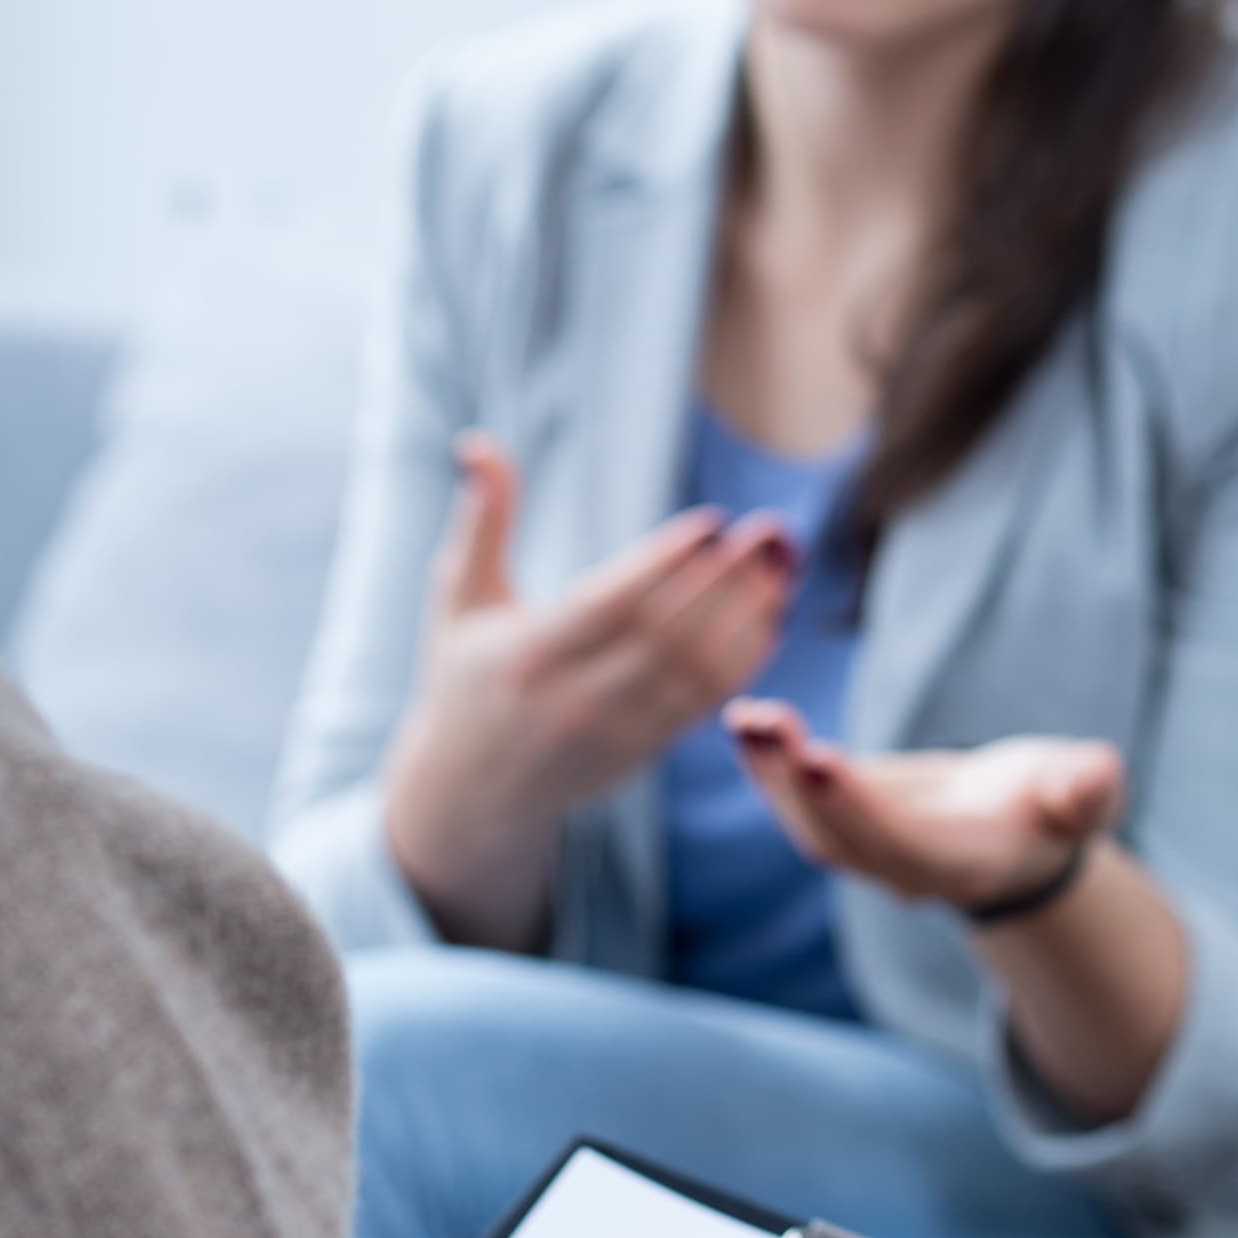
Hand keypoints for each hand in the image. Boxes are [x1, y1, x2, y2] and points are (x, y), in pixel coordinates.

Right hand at [387, 436, 795, 943]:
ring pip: (694, 673)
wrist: (470, 794)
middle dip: (724, 581)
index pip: (607, 606)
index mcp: (525, 655)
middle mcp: (571, 699)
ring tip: (780, 566)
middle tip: (769, 531)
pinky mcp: (640, 756)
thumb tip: (476, 444)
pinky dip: (741, 662)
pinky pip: (702, 706)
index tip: (711, 523)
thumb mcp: (457, 600)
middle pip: (664, 636)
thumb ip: (481, 522)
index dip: (664, 563)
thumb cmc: (463, 679)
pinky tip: (768, 619)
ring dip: (746, 618)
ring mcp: (610, 733)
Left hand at [726, 701, 1124, 911]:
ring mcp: (866, 851)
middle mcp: (903, 870)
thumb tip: (1096, 776)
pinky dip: (766, 764)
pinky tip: (745, 720)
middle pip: (841, 838)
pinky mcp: (843, 822)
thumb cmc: (1053, 804)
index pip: (901, 845)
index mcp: (962, 865)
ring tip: (748, 717)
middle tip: (769, 724)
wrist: (1017, 831)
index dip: (859, 809)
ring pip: (806, 823)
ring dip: (770, 773)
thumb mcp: (1082, 793)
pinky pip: (796, 800)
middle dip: (799, 785)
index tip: (820, 759)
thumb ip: (1085, 790)